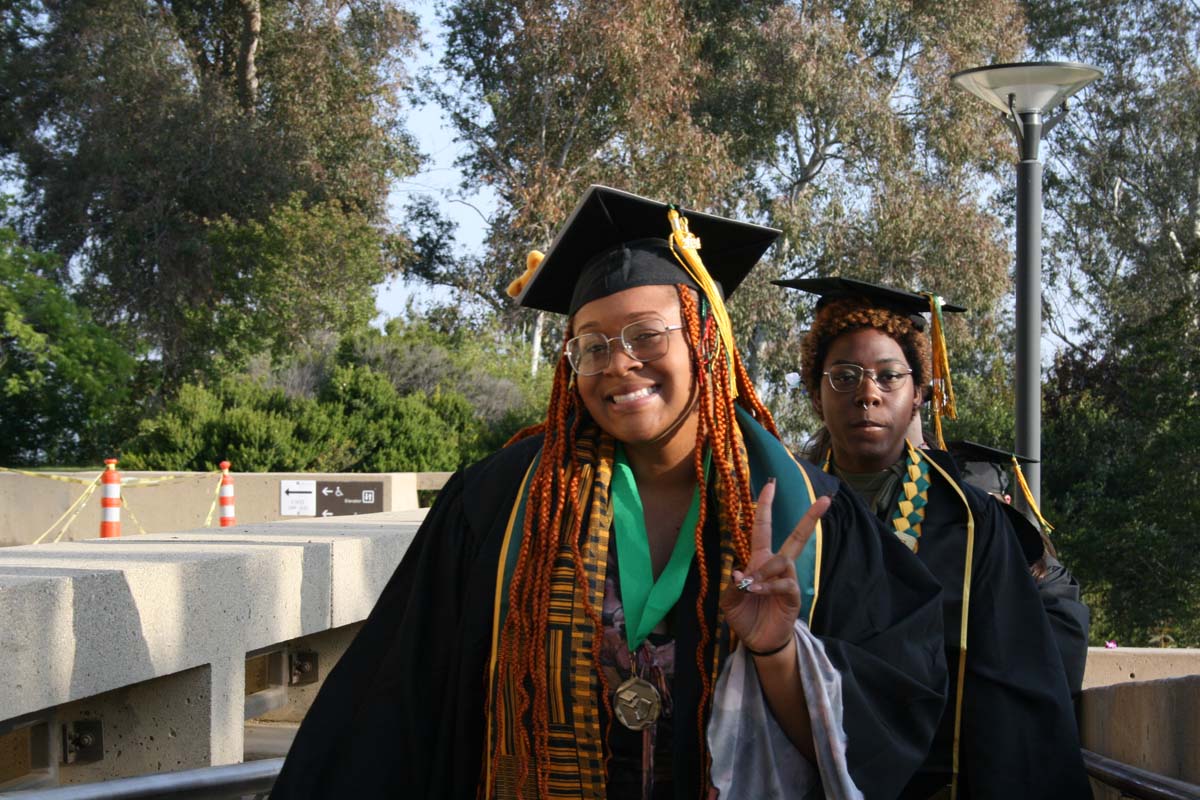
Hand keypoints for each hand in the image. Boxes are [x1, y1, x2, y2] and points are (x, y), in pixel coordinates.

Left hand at [719, 479, 830, 655]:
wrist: (758, 641)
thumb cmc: (745, 616)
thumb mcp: (729, 600)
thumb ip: (733, 584)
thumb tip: (742, 570)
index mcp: (760, 560)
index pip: (763, 528)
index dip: (765, 506)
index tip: (770, 484)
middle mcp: (777, 566)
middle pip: (797, 537)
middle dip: (810, 518)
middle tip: (826, 500)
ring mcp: (787, 580)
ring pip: (784, 560)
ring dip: (765, 571)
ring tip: (751, 587)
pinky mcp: (793, 596)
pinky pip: (786, 583)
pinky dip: (769, 586)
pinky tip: (757, 592)